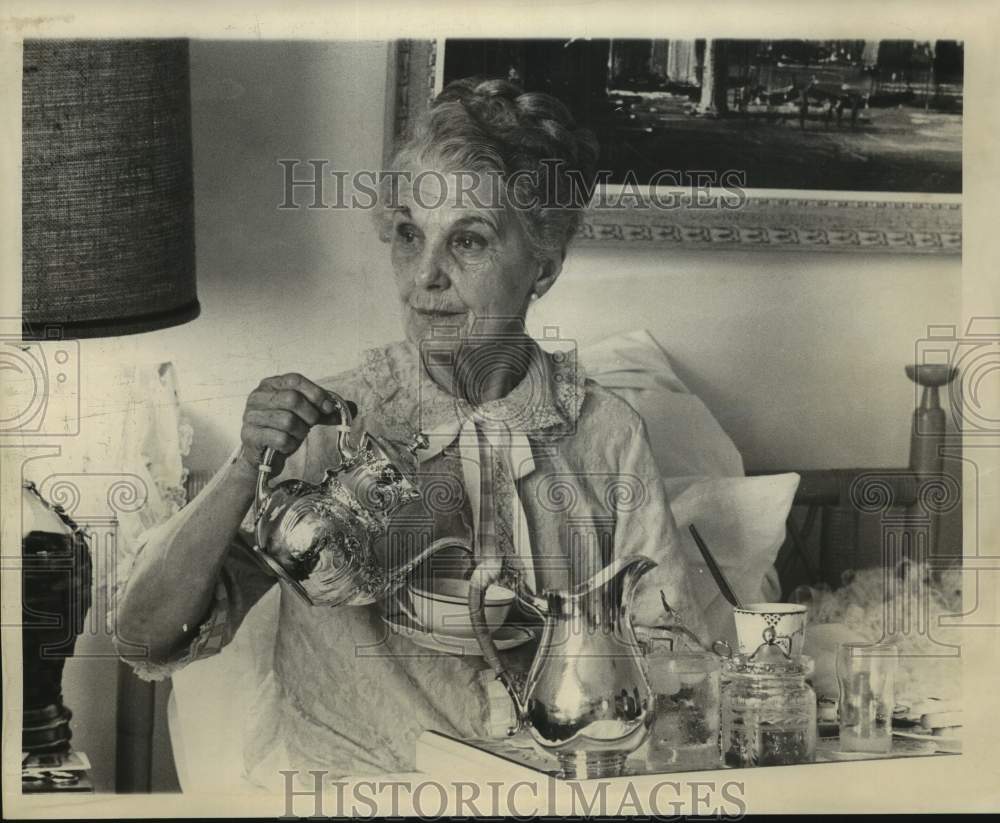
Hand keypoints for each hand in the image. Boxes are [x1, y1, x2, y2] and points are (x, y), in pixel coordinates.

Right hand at [238, 373, 357, 475]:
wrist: (263, 455)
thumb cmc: (284, 430)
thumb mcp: (306, 415)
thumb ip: (326, 410)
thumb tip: (353, 408)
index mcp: (271, 385)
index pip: (295, 380)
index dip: (316, 393)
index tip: (329, 408)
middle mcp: (257, 397)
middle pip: (292, 399)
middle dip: (310, 415)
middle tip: (312, 424)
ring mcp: (250, 416)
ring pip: (287, 421)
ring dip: (299, 432)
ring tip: (296, 435)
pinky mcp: (249, 435)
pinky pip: (280, 439)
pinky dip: (290, 445)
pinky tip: (287, 445)